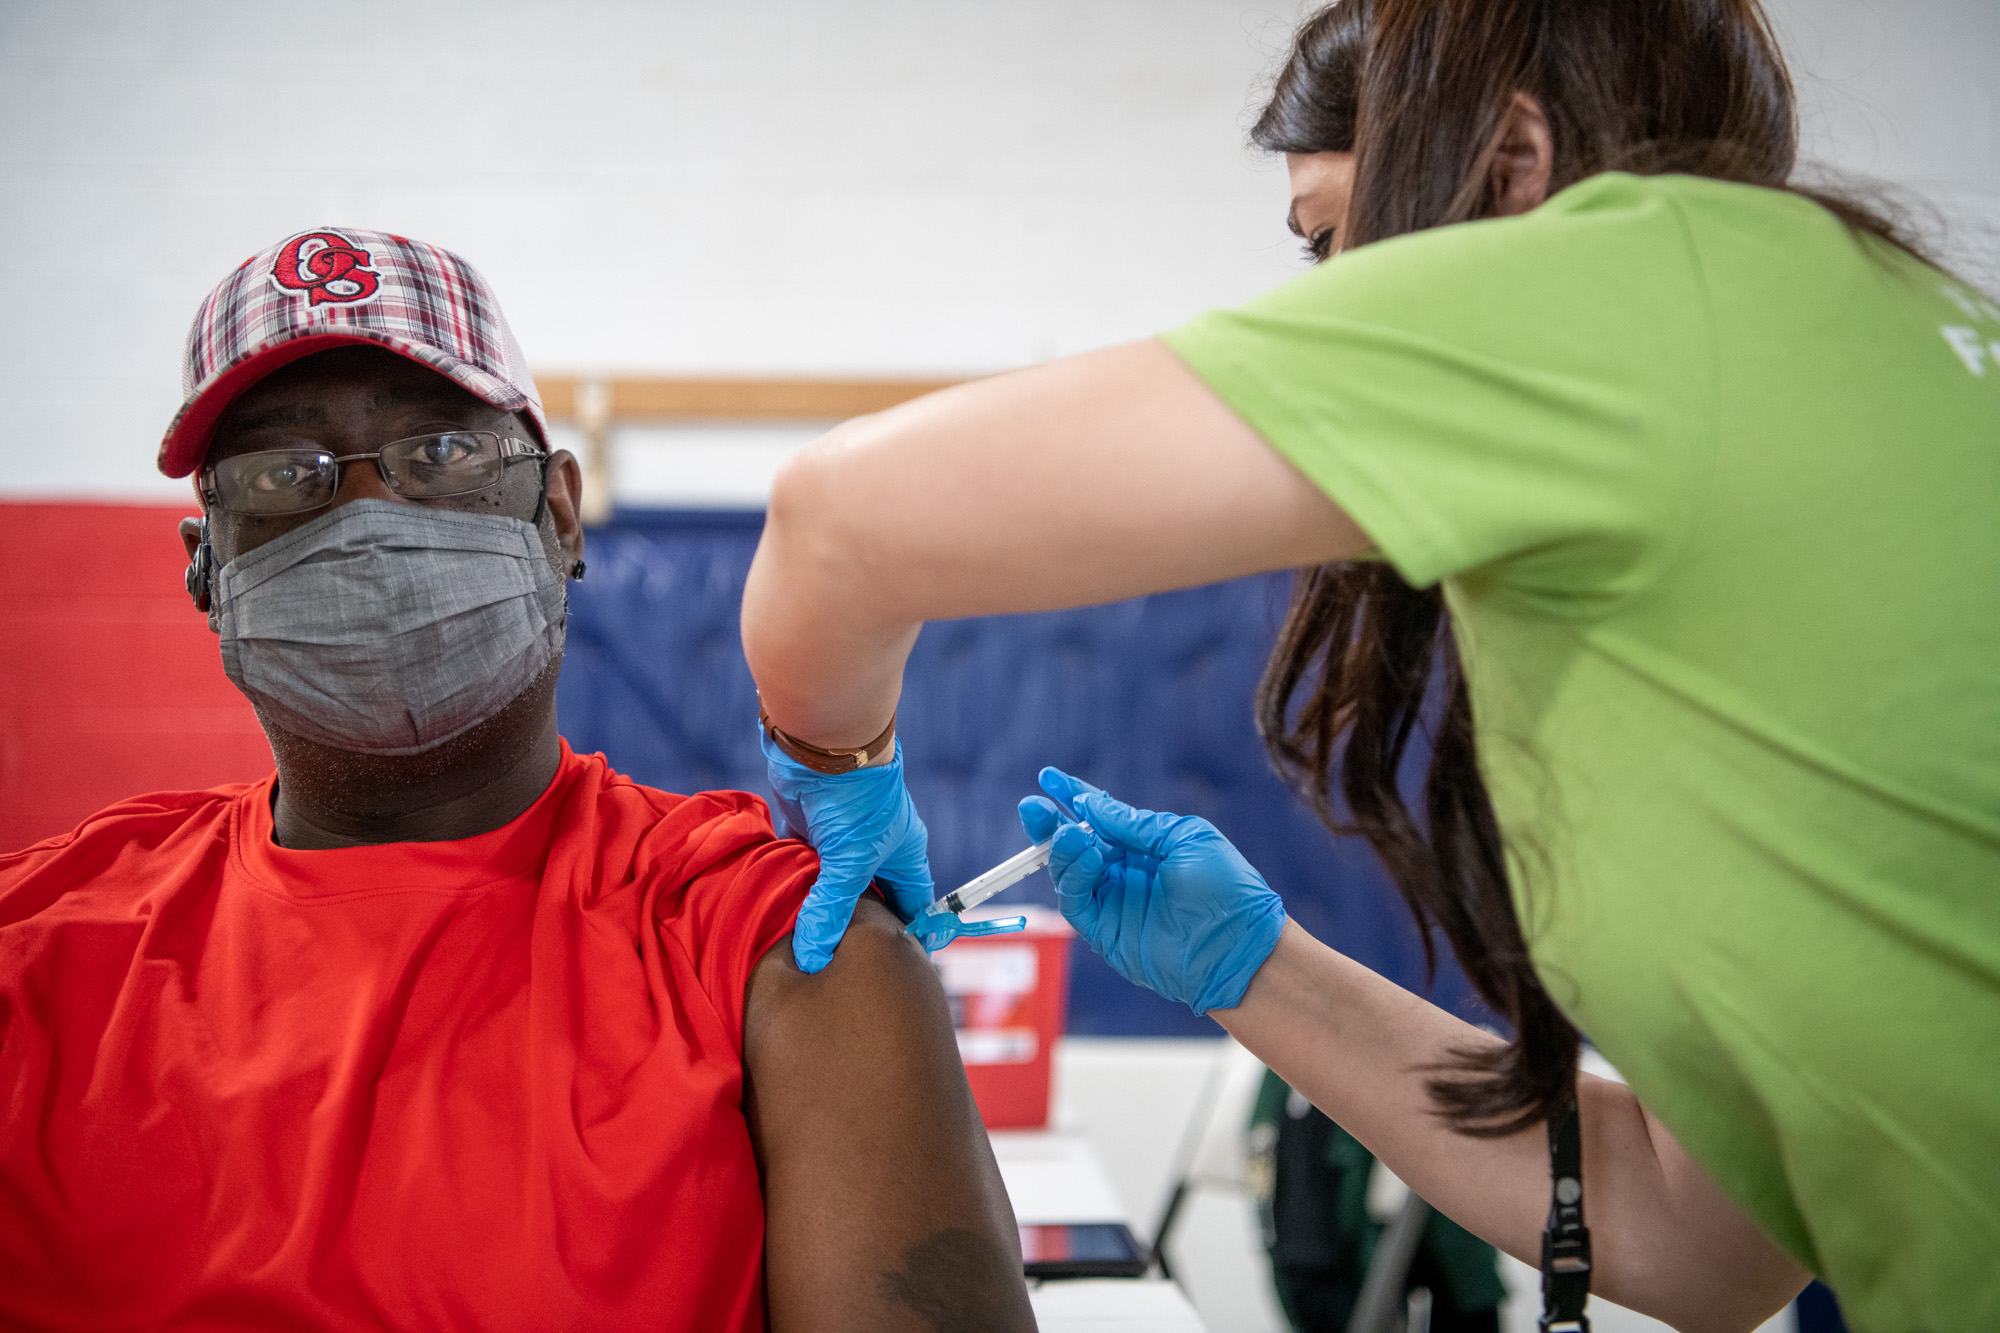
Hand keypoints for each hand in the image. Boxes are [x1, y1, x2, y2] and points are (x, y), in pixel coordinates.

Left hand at [762, 729, 933, 973]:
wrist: (823, 746)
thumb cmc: (856, 801)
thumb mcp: (850, 861)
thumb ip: (832, 909)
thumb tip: (813, 958)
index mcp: (904, 856)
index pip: (914, 905)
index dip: (909, 935)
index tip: (897, 968)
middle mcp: (877, 850)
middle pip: (871, 899)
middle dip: (859, 928)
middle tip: (843, 968)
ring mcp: (842, 840)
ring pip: (833, 885)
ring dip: (823, 907)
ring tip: (810, 947)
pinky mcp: (810, 831)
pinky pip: (804, 869)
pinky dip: (795, 887)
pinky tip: (781, 913)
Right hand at [1019, 767, 1284, 1015]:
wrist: (1239, 945)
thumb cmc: (1225, 888)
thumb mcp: (1183, 838)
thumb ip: (1135, 824)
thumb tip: (1091, 803)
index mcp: (1144, 848)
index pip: (1100, 818)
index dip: (1073, 797)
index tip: (1049, 778)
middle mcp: (1123, 873)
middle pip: (1073, 844)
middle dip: (1050, 824)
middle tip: (1032, 806)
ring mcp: (1112, 902)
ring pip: (1068, 872)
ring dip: (1062, 848)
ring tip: (1071, 833)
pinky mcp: (1105, 931)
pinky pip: (1075, 900)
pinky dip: (1073, 875)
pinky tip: (1086, 853)